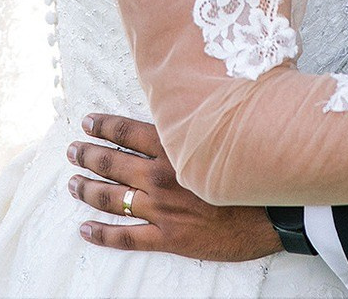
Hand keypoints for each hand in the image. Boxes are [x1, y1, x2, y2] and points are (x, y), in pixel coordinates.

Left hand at [66, 114, 280, 260]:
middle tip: (72, 152)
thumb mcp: (224, 137)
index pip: (126, 131)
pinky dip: (101, 234)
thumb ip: (197, 126)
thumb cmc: (253, 172)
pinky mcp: (168, 237)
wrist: (276, 212)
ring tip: (73, 184)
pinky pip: (126, 238)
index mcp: (173, 147)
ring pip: (111, 198)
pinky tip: (86, 229)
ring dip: (87, 190)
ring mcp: (161, 208)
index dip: (103, 125)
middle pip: (111, 163)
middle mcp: (160, 175)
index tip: (87, 122)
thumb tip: (184, 109)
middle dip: (86, 156)